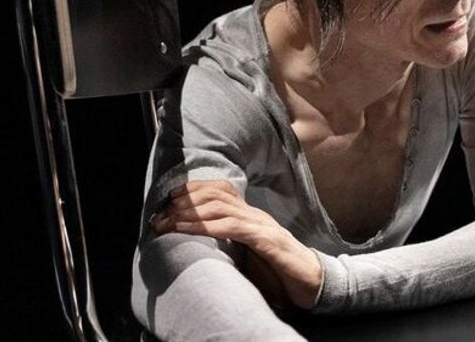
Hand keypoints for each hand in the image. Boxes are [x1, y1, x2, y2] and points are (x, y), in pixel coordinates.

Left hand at [153, 180, 322, 308]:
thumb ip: (230, 245)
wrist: (315, 283)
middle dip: (183, 202)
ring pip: (219, 206)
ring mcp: (262, 225)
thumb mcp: (250, 256)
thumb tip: (200, 245)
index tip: (166, 202)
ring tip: (166, 222)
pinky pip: (232, 227)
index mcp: (251, 216)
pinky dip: (204, 226)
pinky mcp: (267, 240)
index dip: (191, 192)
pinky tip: (185, 230)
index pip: (218, 191)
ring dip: (188, 213)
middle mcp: (255, 215)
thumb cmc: (281, 273)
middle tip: (159, 217)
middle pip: (214, 194)